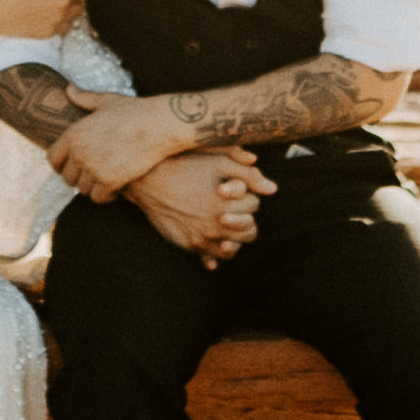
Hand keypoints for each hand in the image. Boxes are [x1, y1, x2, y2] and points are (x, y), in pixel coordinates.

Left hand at [48, 94, 184, 202]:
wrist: (160, 125)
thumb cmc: (135, 112)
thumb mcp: (107, 102)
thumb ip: (85, 99)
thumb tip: (68, 90)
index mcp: (74, 134)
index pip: (53, 159)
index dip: (60, 165)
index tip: (71, 167)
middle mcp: (79, 152)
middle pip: (67, 177)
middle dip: (78, 177)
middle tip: (92, 175)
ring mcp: (93, 168)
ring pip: (82, 189)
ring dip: (92, 187)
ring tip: (104, 181)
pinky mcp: (110, 181)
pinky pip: (98, 197)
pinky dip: (105, 196)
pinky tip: (114, 189)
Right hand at [131, 149, 267, 269]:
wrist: (146, 180)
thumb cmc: (183, 165)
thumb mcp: (217, 160)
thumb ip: (248, 173)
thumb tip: (273, 189)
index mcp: (225, 203)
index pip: (254, 205)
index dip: (249, 194)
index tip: (237, 188)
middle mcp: (215, 225)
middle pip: (249, 231)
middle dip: (247, 218)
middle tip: (237, 207)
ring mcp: (201, 238)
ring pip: (233, 249)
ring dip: (235, 237)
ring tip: (228, 223)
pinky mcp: (188, 245)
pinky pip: (210, 259)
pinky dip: (217, 253)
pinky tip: (217, 243)